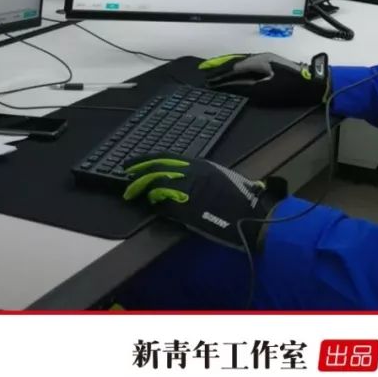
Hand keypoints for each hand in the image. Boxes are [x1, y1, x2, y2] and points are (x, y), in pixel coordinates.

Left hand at [122, 155, 286, 251]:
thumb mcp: (226, 182)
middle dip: (140, 168)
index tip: (138, 162)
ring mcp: (190, 188)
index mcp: (203, 165)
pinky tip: (149, 202)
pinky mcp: (187, 205)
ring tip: (131, 190)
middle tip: (126, 172)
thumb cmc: (244, 203)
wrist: (250, 219)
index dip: (150, 159)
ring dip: (142, 185)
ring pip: (158, 180)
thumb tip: (187, 180)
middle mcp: (194, 172)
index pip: (168, 157)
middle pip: (159, 165)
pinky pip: (164, 200)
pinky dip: (154, 200)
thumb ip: (209, 178)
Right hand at [198, 52, 329, 106]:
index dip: (219, 75)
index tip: (208, 80)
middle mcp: (261, 57)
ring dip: (228, 67)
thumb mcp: (267, 90)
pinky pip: (249, 65)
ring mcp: (267, 60)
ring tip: (215, 71)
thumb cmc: (292, 87)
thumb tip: (230, 84)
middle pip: (236, 62)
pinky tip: (234, 72)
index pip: (233, 68)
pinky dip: (237, 68)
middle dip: (220, 67)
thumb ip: (247, 86)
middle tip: (206, 72)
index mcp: (259, 61)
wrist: (314, 84)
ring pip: (242, 62)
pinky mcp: (271, 65)